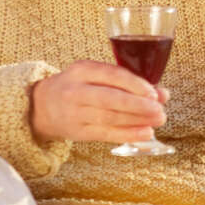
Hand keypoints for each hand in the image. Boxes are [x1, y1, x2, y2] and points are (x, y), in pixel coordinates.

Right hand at [30, 60, 167, 144]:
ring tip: (158, 120)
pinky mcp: (77, 132)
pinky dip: (127, 134)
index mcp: (82, 70)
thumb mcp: (96, 75)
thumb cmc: (78, 86)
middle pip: (110, 99)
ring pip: (109, 118)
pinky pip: (105, 134)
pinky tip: (145, 133)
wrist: (42, 106)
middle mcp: (76, 91)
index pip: (111, 75)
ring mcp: (74, 113)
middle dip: (138, 105)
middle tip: (160, 109)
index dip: (135, 85)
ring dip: (137, 121)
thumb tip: (163, 94)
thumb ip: (127, 81)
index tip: (154, 93)